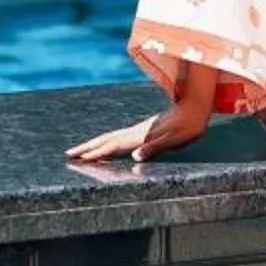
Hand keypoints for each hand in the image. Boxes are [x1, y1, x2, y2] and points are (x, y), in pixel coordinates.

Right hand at [66, 92, 211, 164]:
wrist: (195, 106)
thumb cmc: (187, 126)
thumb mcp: (174, 139)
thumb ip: (154, 147)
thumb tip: (135, 157)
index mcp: (139, 136)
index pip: (112, 146)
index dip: (96, 153)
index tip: (79, 159)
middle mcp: (135, 132)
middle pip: (106, 139)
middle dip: (88, 147)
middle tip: (69, 154)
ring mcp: (139, 130)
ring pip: (111, 137)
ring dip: (96, 144)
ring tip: (83, 151)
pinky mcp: (144, 130)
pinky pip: (120, 137)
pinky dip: (108, 143)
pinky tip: (109, 146)